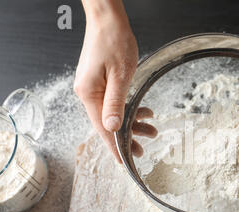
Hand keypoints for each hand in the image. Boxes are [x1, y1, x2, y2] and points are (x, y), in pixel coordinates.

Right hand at [74, 1, 156, 162]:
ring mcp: (92, 88)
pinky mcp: (100, 82)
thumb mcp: (120, 76)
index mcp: (88, 94)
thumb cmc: (114, 42)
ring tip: (151, 130)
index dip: (114, 147)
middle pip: (108, 123)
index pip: (102, 128)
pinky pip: (114, 102)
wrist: (108, 20)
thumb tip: (112, 128)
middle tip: (143, 149)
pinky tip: (144, 112)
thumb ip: (115, 103)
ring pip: (114, 114)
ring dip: (132, 123)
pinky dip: (129, 109)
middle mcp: (87, 93)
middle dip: (127, 137)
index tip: (124, 163)